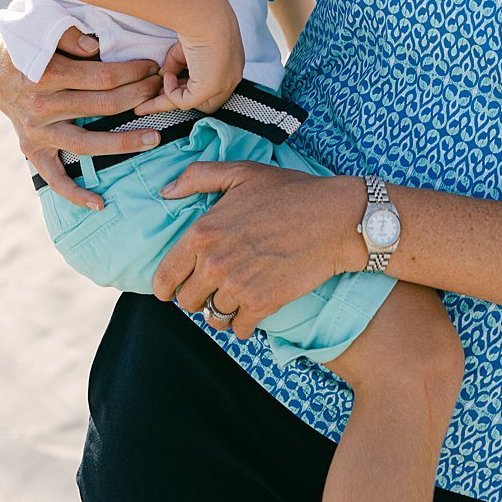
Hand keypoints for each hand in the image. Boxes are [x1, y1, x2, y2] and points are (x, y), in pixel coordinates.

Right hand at [0, 27, 162, 210]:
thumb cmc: (29, 47)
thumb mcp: (42, 31)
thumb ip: (68, 36)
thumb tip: (94, 46)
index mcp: (46, 76)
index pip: (102, 78)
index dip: (133, 73)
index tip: (155, 68)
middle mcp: (40, 108)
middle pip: (102, 107)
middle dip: (138, 97)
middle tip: (163, 91)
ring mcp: (37, 133)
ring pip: (86, 144)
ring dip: (123, 142)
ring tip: (155, 139)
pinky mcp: (33, 151)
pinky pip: (54, 178)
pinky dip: (75, 193)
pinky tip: (100, 203)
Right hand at [132, 20, 243, 116]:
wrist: (205, 14)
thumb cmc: (198, 23)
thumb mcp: (185, 49)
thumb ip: (175, 66)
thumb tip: (162, 78)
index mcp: (231, 66)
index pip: (211, 89)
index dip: (188, 89)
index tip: (166, 88)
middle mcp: (231, 78)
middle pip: (203, 102)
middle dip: (178, 100)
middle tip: (153, 98)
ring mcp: (223, 84)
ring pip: (193, 104)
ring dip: (170, 99)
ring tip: (150, 96)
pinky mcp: (210, 87)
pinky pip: (185, 102)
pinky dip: (171, 92)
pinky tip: (166, 76)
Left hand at [151, 162, 367, 338]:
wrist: (336, 218)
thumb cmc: (292, 192)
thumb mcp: (244, 172)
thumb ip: (199, 176)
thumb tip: (167, 191)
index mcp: (202, 233)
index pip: (165, 278)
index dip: (167, 287)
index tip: (176, 290)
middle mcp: (214, 263)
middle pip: (187, 302)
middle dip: (199, 298)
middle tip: (215, 288)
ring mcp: (238, 286)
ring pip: (213, 318)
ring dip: (221, 312)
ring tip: (234, 300)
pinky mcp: (263, 303)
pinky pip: (239, 329)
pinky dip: (245, 323)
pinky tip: (254, 308)